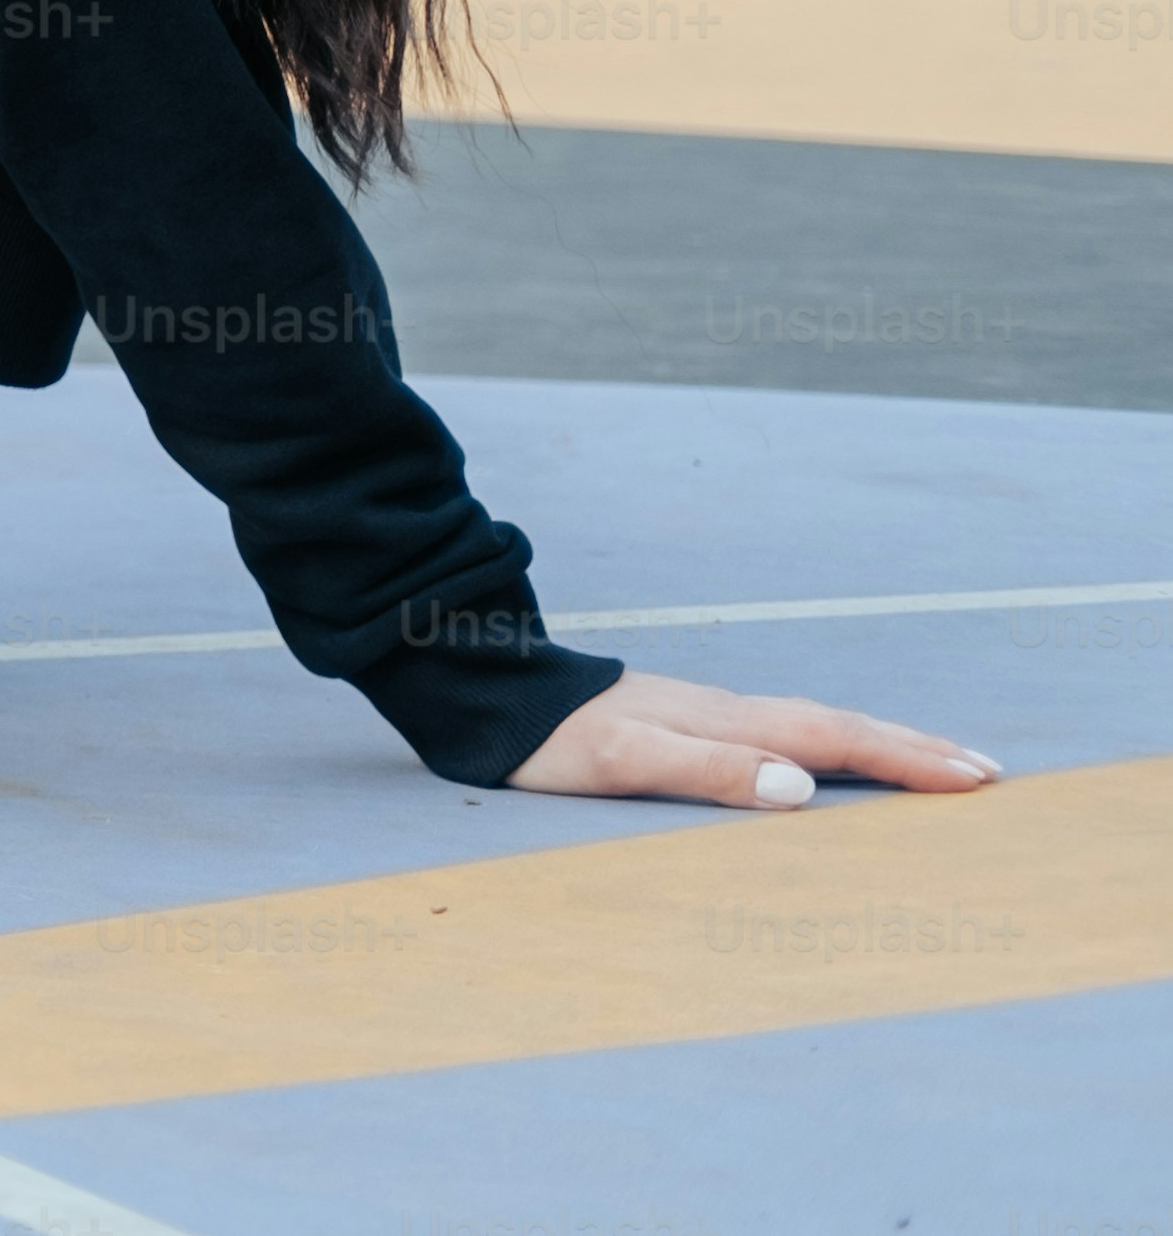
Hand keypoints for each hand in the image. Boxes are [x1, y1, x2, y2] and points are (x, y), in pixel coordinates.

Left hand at [503, 665, 996, 808]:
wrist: (490, 692)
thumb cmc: (552, 739)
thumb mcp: (626, 762)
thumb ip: (709, 771)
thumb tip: (802, 786)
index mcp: (726, 722)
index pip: (835, 741)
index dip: (906, 761)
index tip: (974, 778)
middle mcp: (728, 712)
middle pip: (840, 727)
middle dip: (915, 750)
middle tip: (986, 772)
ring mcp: (709, 713)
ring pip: (817, 726)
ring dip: (881, 744)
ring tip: (934, 761)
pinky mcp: (688, 721)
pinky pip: (785, 732)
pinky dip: (831, 744)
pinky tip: (829, 757)